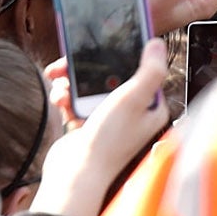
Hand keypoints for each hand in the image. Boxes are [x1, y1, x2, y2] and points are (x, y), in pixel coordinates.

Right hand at [30, 39, 170, 215]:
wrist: (76, 172)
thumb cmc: (108, 141)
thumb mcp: (132, 99)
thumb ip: (149, 71)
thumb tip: (157, 44)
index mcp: (150, 108)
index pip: (140, 72)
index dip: (123, 56)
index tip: (107, 43)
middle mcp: (131, 114)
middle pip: (108, 77)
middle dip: (86, 70)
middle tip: (68, 62)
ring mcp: (108, 120)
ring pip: (88, 87)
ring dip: (70, 83)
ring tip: (60, 86)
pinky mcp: (87, 124)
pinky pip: (74, 101)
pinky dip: (64, 97)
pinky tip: (59, 100)